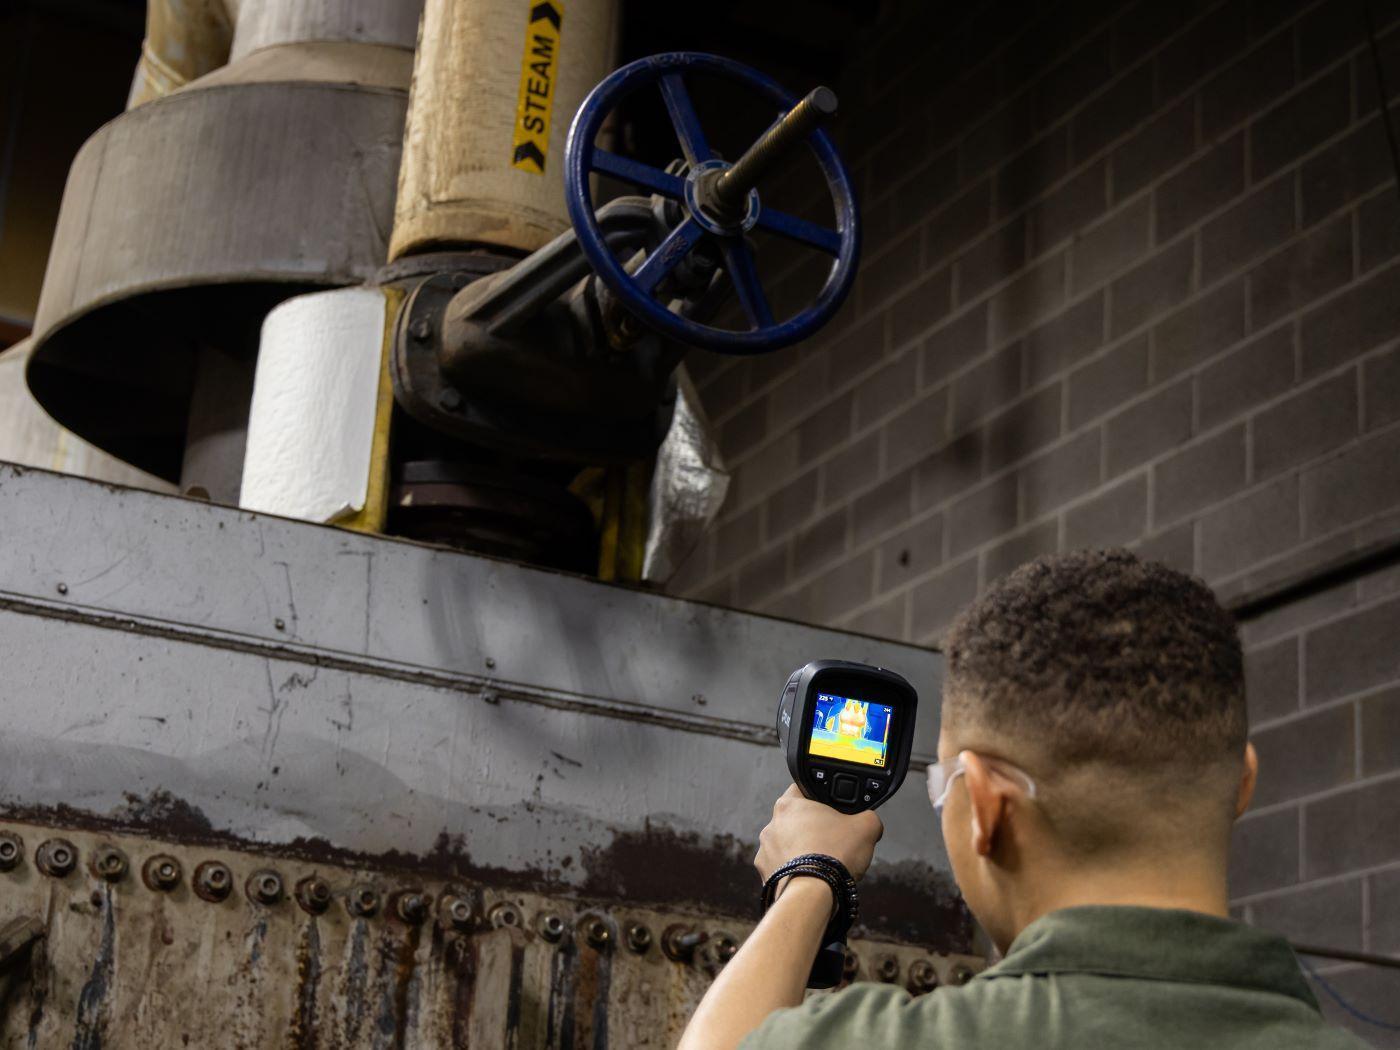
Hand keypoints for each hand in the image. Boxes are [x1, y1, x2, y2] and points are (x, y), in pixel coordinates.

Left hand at [755, 785, 882, 883]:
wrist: (813, 896)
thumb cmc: (833, 856)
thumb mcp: (867, 827)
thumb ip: (868, 816)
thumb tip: (869, 821)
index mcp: (789, 804)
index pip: (803, 789)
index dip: (820, 798)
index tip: (831, 809)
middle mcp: (772, 824)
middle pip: (795, 820)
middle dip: (812, 828)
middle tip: (832, 839)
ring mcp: (765, 850)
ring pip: (787, 844)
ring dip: (801, 850)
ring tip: (822, 862)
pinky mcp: (765, 873)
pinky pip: (782, 867)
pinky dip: (794, 871)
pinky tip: (810, 876)